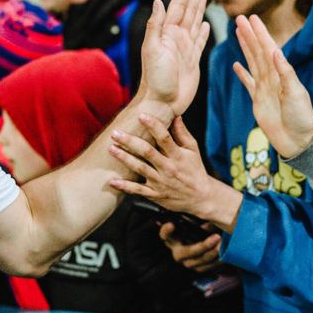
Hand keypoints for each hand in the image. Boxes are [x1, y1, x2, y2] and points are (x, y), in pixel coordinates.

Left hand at [108, 116, 239, 229]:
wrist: (201, 198)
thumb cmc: (195, 169)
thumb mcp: (193, 150)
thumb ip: (182, 133)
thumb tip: (175, 114)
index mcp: (178, 156)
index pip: (165, 138)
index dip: (153, 126)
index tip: (141, 115)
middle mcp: (168, 168)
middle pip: (147, 152)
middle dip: (130, 142)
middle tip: (116, 133)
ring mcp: (161, 182)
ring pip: (140, 169)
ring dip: (124, 158)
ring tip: (111, 148)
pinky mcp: (155, 194)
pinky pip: (138, 190)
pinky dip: (124, 186)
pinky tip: (112, 181)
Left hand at [139, 0, 210, 116]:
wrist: (162, 103)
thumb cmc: (155, 79)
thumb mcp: (152, 49)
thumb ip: (155, 26)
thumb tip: (159, 1)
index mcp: (167, 32)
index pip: (178, 6)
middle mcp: (176, 37)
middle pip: (188, 9)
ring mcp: (185, 48)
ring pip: (195, 22)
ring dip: (200, 7)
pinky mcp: (193, 60)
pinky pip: (200, 41)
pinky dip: (203, 32)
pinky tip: (207, 25)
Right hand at [159, 222, 222, 272]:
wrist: (214, 242)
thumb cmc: (203, 229)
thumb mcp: (200, 222)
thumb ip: (200, 222)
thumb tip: (208, 226)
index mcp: (174, 238)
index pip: (164, 235)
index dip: (166, 231)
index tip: (171, 224)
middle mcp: (179, 252)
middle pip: (185, 253)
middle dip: (202, 246)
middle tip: (216, 237)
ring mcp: (188, 262)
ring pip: (198, 262)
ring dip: (213, 254)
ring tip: (224, 245)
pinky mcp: (199, 268)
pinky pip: (207, 268)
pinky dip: (217, 261)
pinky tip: (225, 253)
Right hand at [232, 14, 312, 158]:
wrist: (298, 142)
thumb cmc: (301, 118)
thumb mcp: (296, 94)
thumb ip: (285, 73)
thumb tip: (275, 51)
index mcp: (281, 74)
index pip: (268, 49)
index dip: (260, 33)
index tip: (252, 19)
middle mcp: (272, 78)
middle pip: (258, 52)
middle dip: (249, 35)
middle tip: (240, 19)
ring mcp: (264, 89)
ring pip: (252, 63)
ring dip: (245, 48)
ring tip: (238, 34)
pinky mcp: (257, 101)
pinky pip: (248, 83)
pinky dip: (242, 74)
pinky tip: (236, 65)